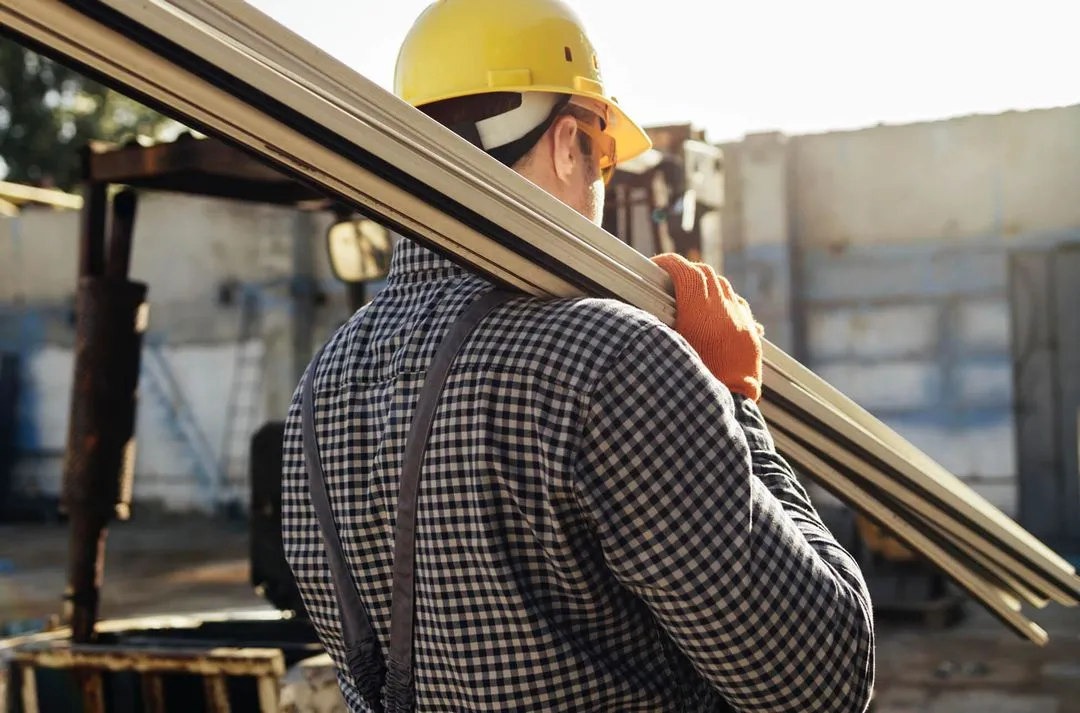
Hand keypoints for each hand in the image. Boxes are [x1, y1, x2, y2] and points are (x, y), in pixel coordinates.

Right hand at [651, 253, 763, 401]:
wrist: (730, 405)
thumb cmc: (692, 384)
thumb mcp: (669, 351)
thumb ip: (658, 328)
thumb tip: (639, 315)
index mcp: (699, 314)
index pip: (685, 271)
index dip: (668, 263)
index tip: (657, 266)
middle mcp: (723, 311)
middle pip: (705, 274)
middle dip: (686, 271)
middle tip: (670, 280)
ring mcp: (741, 321)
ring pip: (724, 286)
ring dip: (706, 285)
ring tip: (691, 296)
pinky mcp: (751, 335)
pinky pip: (739, 306)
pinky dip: (725, 302)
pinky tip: (717, 313)